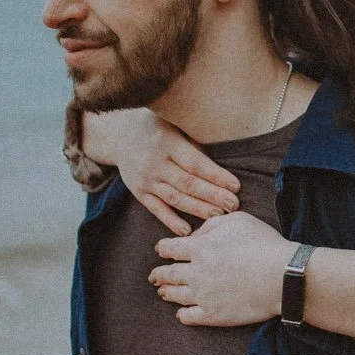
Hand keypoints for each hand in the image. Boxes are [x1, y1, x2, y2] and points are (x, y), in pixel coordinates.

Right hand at [84, 108, 239, 233]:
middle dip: (212, 195)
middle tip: (233, 205)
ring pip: (175, 198)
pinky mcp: (139, 193)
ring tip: (218, 216)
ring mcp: (145, 180)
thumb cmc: (157, 127)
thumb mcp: (174, 123)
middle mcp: (155, 163)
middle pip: (187, 183)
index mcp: (167, 143)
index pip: (195, 163)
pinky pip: (156, 209)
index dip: (216, 176)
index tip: (235, 186)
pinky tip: (187, 231)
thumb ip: (193, 142)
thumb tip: (220, 163)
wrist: (119, 135)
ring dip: (197, 209)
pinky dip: (171, 221)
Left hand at [151, 211, 292, 325]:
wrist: (281, 276)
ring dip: (167, 292)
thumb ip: (211, 224)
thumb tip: (196, 234)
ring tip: (163, 292)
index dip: (163, 248)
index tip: (161, 250)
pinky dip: (182, 315)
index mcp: (199, 248)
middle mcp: (195, 273)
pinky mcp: (214, 315)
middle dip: (159, 274)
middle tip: (154, 276)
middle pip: (168, 274)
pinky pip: (189, 317)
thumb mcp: (237, 220)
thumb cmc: (263, 243)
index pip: (170, 248)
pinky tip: (181, 313)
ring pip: (176, 295)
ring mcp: (203, 296)